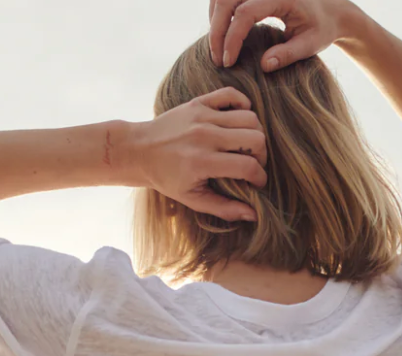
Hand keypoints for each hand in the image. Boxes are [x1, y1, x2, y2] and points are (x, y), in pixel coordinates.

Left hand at [131, 87, 266, 221]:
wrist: (140, 150)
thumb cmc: (167, 179)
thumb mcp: (192, 199)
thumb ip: (224, 208)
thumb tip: (253, 215)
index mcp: (203, 162)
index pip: (248, 166)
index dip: (260, 177)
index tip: (257, 183)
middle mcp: (205, 136)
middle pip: (255, 138)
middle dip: (262, 155)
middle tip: (253, 165)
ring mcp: (203, 115)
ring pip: (249, 117)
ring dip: (254, 134)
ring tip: (246, 147)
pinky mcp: (199, 102)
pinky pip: (232, 95)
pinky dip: (243, 105)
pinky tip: (239, 122)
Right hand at [208, 0, 353, 71]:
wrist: (330, 8)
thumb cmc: (322, 27)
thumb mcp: (310, 44)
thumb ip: (288, 54)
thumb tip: (264, 66)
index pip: (246, 13)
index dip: (233, 38)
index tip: (229, 62)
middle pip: (227, 1)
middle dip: (217, 31)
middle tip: (217, 60)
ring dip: (215, 22)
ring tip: (217, 50)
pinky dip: (219, 14)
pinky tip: (222, 35)